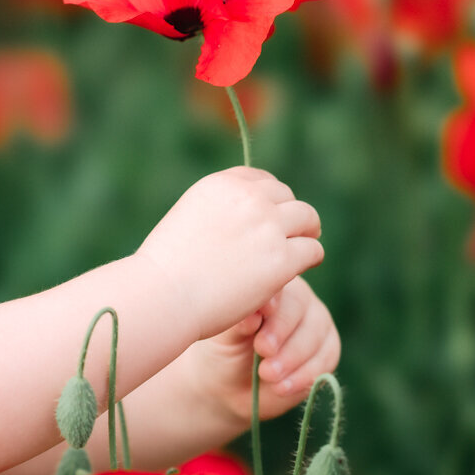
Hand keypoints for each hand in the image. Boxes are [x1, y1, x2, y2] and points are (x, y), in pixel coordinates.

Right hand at [137, 167, 323, 342]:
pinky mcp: (282, 259)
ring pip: (307, 218)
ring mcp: (268, 227)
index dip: (270, 198)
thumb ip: (217, 212)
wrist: (162, 296)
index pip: (260, 179)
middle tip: (292, 234)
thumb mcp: (186, 220)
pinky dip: (310, 258)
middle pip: (287, 196)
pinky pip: (312, 250)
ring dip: (306, 232)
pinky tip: (303, 268)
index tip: (272, 215)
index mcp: (221, 185)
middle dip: (290, 214)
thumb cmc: (165, 270)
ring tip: (303, 247)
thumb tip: (243, 219)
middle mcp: (248, 198)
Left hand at [191, 279, 341, 433]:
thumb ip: (238, 323)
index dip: (273, 303)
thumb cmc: (225, 350)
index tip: (261, 318)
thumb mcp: (224, 336)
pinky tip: (281, 387)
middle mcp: (299, 298)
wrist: (232, 384)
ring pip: (315, 335)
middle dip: (281, 333)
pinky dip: (303, 376)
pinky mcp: (328, 350)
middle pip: (300, 308)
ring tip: (267, 374)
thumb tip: (253, 314)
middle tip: (263, 351)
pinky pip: (325, 360)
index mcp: (271, 285)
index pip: (278, 285)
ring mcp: (318, 323)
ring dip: (292, 359)